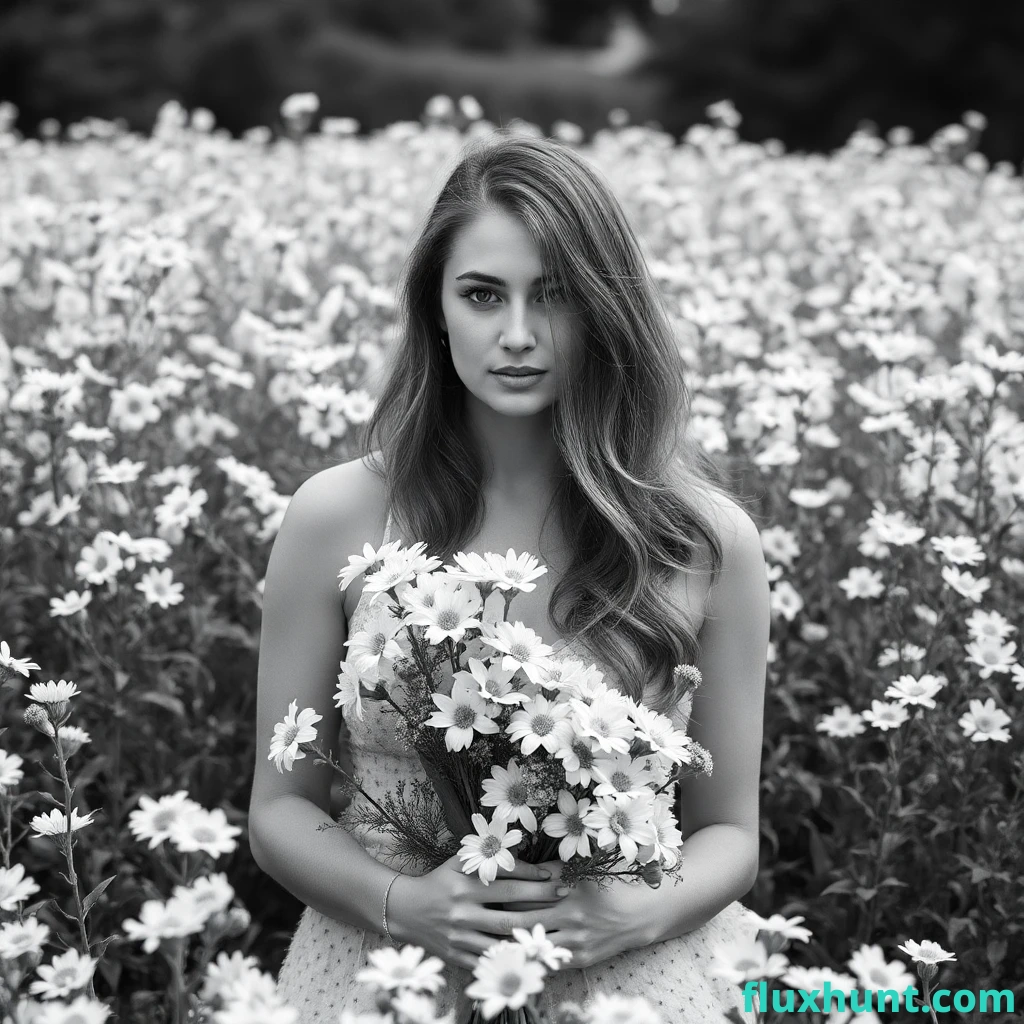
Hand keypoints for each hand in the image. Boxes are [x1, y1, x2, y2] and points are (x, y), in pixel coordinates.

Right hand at [387, 853, 569, 972]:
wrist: (404, 909)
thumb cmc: (439, 881)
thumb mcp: (459, 863)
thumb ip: (486, 859)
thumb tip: (519, 853)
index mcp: (465, 886)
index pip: (506, 883)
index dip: (533, 881)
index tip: (555, 878)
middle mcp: (463, 912)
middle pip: (509, 914)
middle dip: (541, 907)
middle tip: (564, 899)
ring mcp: (459, 937)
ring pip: (500, 942)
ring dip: (528, 939)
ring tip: (554, 932)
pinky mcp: (455, 956)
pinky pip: (486, 961)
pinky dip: (507, 959)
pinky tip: (527, 955)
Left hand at [499, 860, 658, 969]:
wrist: (638, 914)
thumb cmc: (605, 886)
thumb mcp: (579, 871)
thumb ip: (549, 871)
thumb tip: (518, 869)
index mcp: (566, 890)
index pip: (523, 895)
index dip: (501, 896)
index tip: (484, 895)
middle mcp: (569, 917)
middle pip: (523, 921)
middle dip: (499, 921)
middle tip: (477, 919)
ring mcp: (575, 941)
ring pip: (533, 944)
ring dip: (510, 944)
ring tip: (487, 941)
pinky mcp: (580, 959)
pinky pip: (548, 960)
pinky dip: (531, 957)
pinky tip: (515, 956)